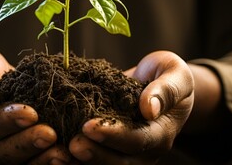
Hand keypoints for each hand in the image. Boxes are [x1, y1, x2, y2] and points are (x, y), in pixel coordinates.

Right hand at [0, 45, 70, 163]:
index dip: (7, 120)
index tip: (29, 113)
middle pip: (3, 152)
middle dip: (28, 143)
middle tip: (50, 134)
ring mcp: (3, 151)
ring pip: (21, 163)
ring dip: (42, 159)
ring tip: (63, 152)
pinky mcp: (23, 153)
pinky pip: (35, 161)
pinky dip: (52, 160)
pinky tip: (71, 156)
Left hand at [68, 50, 193, 163]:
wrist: (159, 84)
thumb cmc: (168, 75)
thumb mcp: (176, 75)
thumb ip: (166, 90)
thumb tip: (149, 108)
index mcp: (161, 133)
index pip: (138, 140)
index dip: (114, 135)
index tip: (90, 126)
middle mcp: (144, 150)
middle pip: (120, 162)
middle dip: (95, 154)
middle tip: (72, 144)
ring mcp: (127, 153)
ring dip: (83, 162)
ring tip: (60, 152)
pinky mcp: (110, 148)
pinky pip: (94, 159)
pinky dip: (76, 159)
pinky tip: (56, 149)